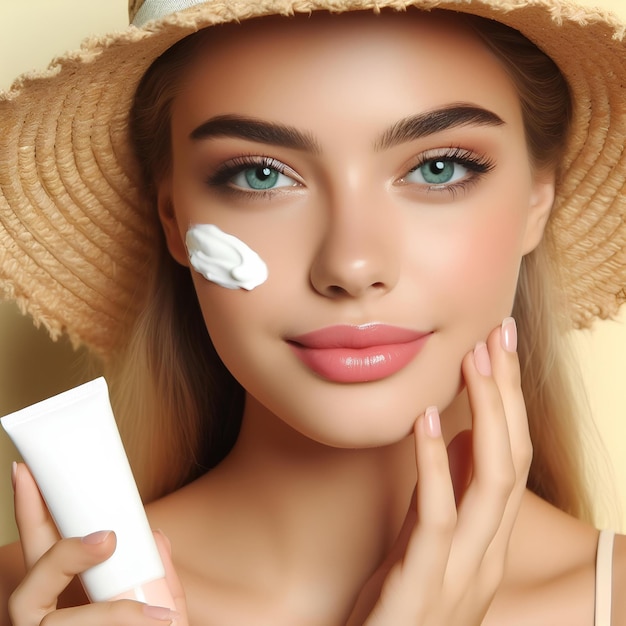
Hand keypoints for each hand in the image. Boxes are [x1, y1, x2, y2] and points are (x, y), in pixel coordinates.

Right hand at [8, 463, 187, 625]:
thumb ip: (161, 578)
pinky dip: (123, 621)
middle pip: (31, 580)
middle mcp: (44, 616)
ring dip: (100, 604)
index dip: (31, 510)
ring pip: (46, 615)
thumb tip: (156, 536)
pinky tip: (160, 621)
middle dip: (61, 555)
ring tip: (147, 606)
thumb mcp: (163, 610)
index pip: (42, 548)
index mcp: (65, 596)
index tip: (26, 470)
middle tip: (107, 540)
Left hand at [346, 317, 530, 624]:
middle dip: (508, 393)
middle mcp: (488, 553)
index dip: (511, 401)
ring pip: (493, 480)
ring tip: (474, 360)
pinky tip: (429, 417)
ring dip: (488, 413)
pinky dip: (436, 460)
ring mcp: (462, 571)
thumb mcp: (426, 540)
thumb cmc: (400, 602)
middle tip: (498, 335)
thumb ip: (447, 492)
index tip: (501, 348)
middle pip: (514, 458)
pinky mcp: (425, 583)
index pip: (514, 457)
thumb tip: (459, 434)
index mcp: (489, 541)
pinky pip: (439, 514)